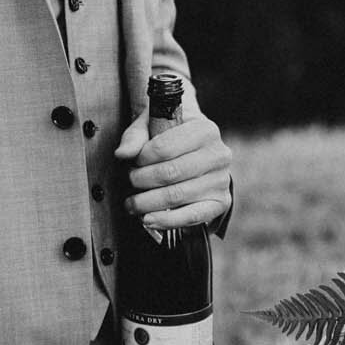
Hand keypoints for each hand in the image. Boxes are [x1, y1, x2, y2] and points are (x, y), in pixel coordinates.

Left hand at [115, 109, 231, 231]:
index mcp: (204, 129)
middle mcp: (218, 154)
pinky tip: (149, 219)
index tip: (134, 162)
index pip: (164, 148)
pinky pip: (192, 216)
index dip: (142, 158)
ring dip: (147, 203)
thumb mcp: (153, 124)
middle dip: (142, 181)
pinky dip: (166, 220)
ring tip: (132, 203)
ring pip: (176, 195)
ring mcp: (221, 180)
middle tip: (131, 182)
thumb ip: (135, 136)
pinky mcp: (220, 202)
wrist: (197, 151)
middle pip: (170, 173)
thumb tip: (123, 153)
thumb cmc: (172, 135)